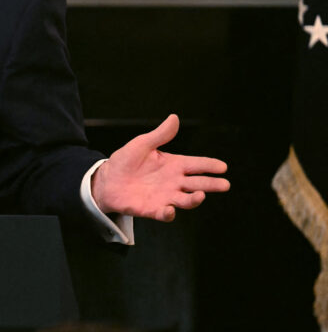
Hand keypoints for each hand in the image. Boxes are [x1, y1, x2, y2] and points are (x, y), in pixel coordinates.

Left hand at [91, 114, 229, 221]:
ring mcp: (165, 196)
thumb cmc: (126, 161)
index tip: (222, 166)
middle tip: (224, 184)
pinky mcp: (153, 209)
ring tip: (200, 195)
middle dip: (211, 184)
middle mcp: (173, 182)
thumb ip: (160, 135)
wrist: (107, 180)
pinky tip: (170, 209)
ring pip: (185, 200)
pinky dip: (169, 213)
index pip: (196, 164)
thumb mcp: (142, 144)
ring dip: (194, 199)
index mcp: (173, 165)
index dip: (209, 165)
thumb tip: (174, 118)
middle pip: (197, 183)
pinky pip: (164, 214)